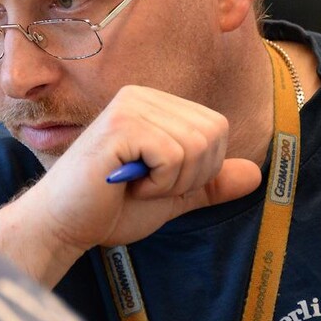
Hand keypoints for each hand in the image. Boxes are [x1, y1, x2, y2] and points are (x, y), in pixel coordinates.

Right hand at [0, 86, 261, 285]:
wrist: (64, 225)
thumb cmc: (110, 208)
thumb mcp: (172, 195)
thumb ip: (210, 183)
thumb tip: (256, 174)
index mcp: (155, 104)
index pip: (217, 128)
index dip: (200, 169)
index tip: (158, 181)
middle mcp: (142, 96)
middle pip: (213, 134)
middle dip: (189, 176)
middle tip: (146, 185)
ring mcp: (130, 106)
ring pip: (196, 146)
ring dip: (171, 182)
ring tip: (134, 184)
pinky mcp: (120, 125)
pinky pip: (173, 155)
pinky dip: (157, 183)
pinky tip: (125, 183)